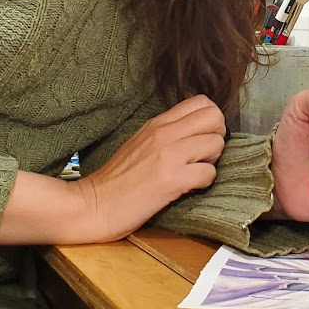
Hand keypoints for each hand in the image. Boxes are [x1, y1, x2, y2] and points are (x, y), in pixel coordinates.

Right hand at [76, 95, 225, 240]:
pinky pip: (208, 173)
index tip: (201, 138)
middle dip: (217, 136)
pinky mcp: (171, 179)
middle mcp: (164, 133)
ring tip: (194, 172)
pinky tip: (189, 188)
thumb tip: (198, 131)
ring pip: (216, 143)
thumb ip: (168, 132)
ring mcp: (168, 155)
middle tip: (204, 155)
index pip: (202, 102)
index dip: (210, 120)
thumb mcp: (141, 142)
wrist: (91, 206)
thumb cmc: (116, 180)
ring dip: (212, 161)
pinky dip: (204, 183)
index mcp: (157, 123)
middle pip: (215, 116)